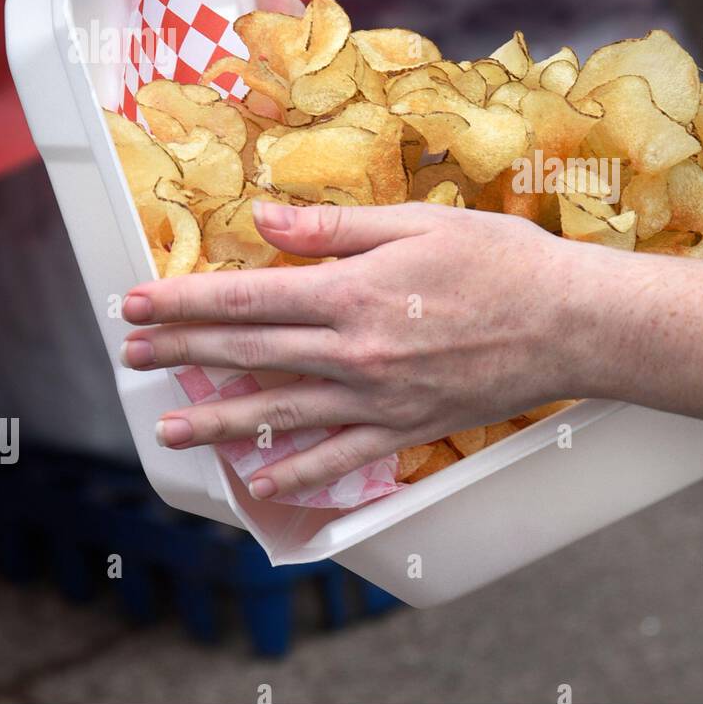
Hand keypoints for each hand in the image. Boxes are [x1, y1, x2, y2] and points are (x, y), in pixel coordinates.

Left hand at [121, 201, 583, 499]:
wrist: (570, 323)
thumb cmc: (502, 261)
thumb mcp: (419, 222)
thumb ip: (337, 227)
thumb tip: (265, 221)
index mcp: (354, 291)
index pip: (248, 296)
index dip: (185, 301)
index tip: (137, 304)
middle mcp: (355, 351)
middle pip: (251, 352)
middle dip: (184, 354)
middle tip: (132, 358)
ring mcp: (379, 398)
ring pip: (281, 413)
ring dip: (219, 419)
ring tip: (171, 428)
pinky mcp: (408, 428)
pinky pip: (342, 458)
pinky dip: (299, 473)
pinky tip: (263, 482)